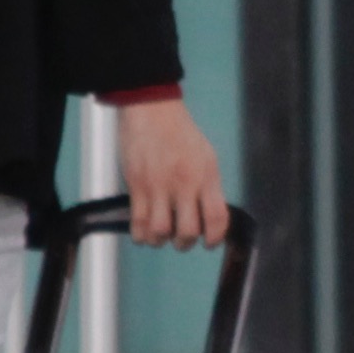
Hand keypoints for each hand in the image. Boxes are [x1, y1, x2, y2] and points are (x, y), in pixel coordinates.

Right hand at [114, 95, 229, 248]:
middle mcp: (184, 183)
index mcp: (206, 176)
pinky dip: (141, 235)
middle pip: (188, 231)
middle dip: (185, 243)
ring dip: (160, 240)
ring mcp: (159, 186)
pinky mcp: (136, 185)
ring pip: (160, 232)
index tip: (209, 243)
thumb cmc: (180, 132)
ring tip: (160, 234)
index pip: (216, 218)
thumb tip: (209, 217)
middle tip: (181, 239)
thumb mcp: (206, 156)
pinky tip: (143, 232)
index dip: (214, 238)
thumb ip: (208, 187)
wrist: (152, 109)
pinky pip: (138, 223)